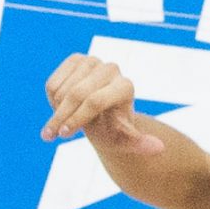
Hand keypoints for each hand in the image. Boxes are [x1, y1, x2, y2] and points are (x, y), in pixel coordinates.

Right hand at [41, 53, 163, 153]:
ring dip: (54, 111)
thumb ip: (139, 144)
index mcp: (125, 86)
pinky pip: (53, 83)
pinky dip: (51, 100)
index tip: (64, 135)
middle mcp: (111, 69)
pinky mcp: (75, 60)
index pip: (94, 101)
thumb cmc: (113, 131)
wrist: (101, 116)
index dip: (76, 119)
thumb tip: (159, 148)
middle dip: (60, 117)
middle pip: (76, 94)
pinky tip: (59, 109)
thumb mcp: (125, 142)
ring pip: (62, 89)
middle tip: (49, 136)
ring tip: (57, 126)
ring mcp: (92, 62)